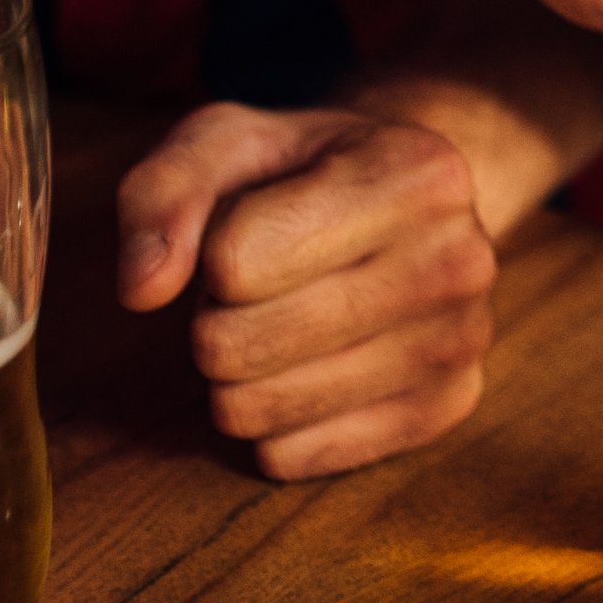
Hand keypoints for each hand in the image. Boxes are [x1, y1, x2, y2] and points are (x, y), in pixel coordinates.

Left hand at [115, 102, 497, 479]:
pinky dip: (273, 423)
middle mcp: (458, 258)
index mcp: (417, 173)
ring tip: (281, 323)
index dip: (209, 252)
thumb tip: (141, 290)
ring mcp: (461, 341)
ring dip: (236, 375)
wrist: (419, 204)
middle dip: (212, 319)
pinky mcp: (446, 407)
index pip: (232, 264)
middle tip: (255, 289)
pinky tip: (310, 367)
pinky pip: (289, 458)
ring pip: (254, 411)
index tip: (249, 228)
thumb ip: (165, 194)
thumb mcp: (229, 143)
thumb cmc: (309, 172)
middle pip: (233, 346)